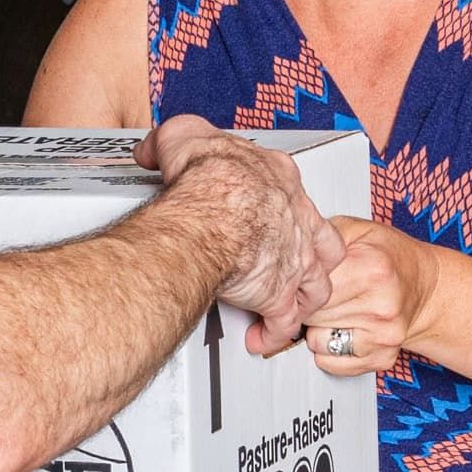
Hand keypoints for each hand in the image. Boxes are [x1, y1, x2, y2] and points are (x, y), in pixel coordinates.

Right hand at [137, 115, 343, 350]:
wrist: (207, 216)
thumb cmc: (202, 180)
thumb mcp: (182, 137)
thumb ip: (172, 139)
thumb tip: (154, 149)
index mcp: (277, 176)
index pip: (288, 186)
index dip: (275, 197)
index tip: (258, 205)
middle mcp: (295, 217)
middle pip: (317, 236)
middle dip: (305, 249)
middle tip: (287, 258)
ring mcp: (293, 258)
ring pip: (317, 280)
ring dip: (305, 293)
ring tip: (290, 300)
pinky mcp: (279, 294)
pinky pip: (285, 319)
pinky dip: (275, 330)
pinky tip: (262, 334)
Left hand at [302, 216, 439, 375]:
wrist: (424, 286)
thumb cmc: (387, 256)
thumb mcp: (355, 230)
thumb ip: (320, 237)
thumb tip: (286, 248)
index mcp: (371, 269)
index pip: (309, 288)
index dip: (296, 284)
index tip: (297, 279)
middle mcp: (380, 305)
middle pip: (309, 316)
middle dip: (304, 306)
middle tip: (317, 293)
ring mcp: (384, 335)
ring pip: (315, 341)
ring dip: (315, 328)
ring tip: (332, 309)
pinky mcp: (382, 357)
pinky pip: (329, 362)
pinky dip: (326, 350)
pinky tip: (340, 328)